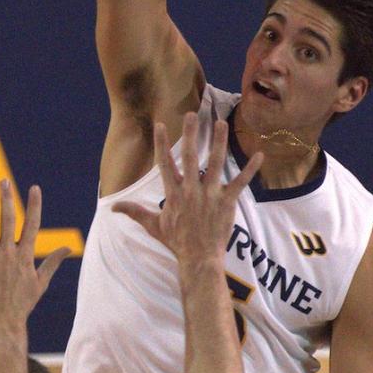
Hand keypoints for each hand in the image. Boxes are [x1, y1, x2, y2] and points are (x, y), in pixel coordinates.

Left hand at [0, 180, 72, 328]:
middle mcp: (9, 255)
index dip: (34, 205)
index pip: (32, 225)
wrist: (2, 322)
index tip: (34, 187)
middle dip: (6, 199)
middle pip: (8, 221)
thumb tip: (69, 248)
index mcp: (25, 257)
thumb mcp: (40, 282)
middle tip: (3, 180)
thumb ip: (52, 262)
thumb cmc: (22, 302)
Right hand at [110, 113, 261, 266]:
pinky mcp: (227, 202)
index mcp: (173, 193)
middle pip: (190, 156)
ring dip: (219, 141)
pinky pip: (240, 182)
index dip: (161, 143)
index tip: (161, 125)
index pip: (165, 163)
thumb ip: (134, 212)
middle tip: (192, 114)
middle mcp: (191, 190)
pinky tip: (260, 154)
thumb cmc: (176, 242)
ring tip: (220, 122)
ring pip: (216, 162)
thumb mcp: (153, 226)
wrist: (198, 259)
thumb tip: (113, 207)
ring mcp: (210, 194)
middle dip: (191, 133)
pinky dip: (251, 169)